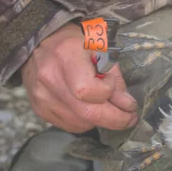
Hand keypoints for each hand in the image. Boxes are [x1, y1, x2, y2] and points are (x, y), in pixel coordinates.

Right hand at [21, 23, 137, 132]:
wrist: (42, 45)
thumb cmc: (76, 45)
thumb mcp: (101, 51)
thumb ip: (115, 78)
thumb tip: (127, 104)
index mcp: (66, 55)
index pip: (89, 89)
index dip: (108, 91)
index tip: (114, 84)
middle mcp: (50, 78)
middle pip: (87, 113)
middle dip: (116, 119)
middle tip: (130, 118)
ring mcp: (42, 96)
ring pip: (81, 123)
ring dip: (101, 120)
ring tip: (107, 107)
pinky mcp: (40, 109)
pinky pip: (70, 125)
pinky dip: (86, 121)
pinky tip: (89, 108)